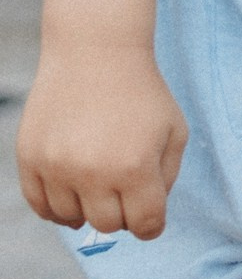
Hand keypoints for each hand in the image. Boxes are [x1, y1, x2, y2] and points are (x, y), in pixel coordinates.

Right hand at [17, 42, 186, 237]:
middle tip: (123, 191)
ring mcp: (57, 166)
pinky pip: (39, 205)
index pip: (145, 225)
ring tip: (96, 184)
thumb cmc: (141, 93)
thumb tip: (146, 217)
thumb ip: (167, 179)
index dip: (151, 225)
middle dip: (121, 214)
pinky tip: (70, 192)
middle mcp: (93, 173)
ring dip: (87, 209)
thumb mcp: (173, 132)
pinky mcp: (30, 157)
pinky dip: (55, 208)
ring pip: (71, 219)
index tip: (149, 215)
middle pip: (108, 226)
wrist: (95, 52)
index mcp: (135, 168)